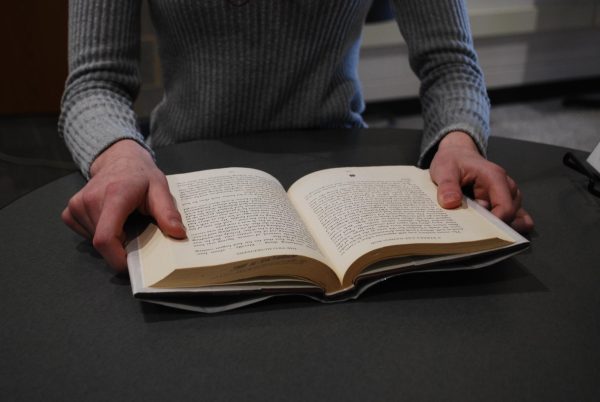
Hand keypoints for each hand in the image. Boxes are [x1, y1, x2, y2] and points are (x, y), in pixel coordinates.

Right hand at [61, 140, 186, 270]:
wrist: (119, 159)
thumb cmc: (141, 176)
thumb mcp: (160, 189)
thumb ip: (168, 212)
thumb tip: (178, 234)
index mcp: (114, 195)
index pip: (106, 238)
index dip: (117, 258)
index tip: (132, 264)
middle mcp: (90, 200)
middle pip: (103, 243)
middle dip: (120, 247)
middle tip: (136, 233)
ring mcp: (76, 205)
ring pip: (94, 241)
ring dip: (112, 239)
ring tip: (124, 221)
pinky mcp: (70, 211)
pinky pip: (84, 234)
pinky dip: (99, 233)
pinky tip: (110, 219)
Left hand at [429, 131, 533, 232]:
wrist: (457, 154)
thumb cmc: (453, 161)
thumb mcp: (445, 169)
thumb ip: (447, 185)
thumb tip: (451, 203)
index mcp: (494, 177)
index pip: (505, 206)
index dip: (495, 223)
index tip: (479, 233)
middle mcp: (506, 186)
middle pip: (512, 215)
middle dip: (496, 228)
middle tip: (476, 237)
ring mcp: (507, 195)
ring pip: (514, 218)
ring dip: (498, 228)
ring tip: (479, 234)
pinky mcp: (503, 202)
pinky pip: (513, 217)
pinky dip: (505, 226)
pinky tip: (492, 234)